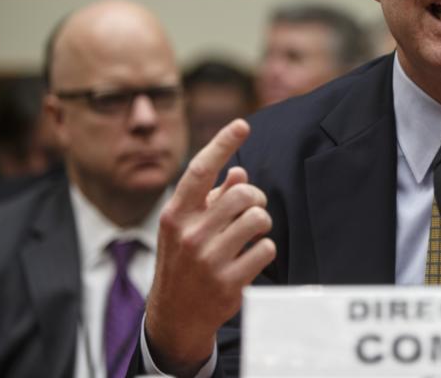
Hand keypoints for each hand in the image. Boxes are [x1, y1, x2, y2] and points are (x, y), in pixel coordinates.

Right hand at [144, 119, 275, 376]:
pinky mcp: (228, 282)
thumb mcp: (188, 227)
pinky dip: (264, 250)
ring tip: (252, 233)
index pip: (199, 170)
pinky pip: (266, 248)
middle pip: (243, 194)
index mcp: (176, 214)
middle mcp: (190, 234)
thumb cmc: (185, 260)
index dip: (222, 144)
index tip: (242, 124)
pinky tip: (250, 258)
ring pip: (258, 219)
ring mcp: (208, 260)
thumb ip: (212, 198)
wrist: (175, 316)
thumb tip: (239, 172)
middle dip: (256, 198)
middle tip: (252, 209)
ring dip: (262, 223)